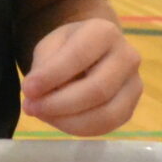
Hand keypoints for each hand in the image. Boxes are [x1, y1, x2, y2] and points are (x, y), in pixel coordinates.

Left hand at [22, 18, 142, 134]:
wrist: (95, 52)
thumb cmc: (69, 46)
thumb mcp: (51, 45)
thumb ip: (44, 66)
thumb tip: (35, 95)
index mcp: (105, 32)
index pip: (78, 56)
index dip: (51, 76)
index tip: (27, 89)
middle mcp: (127, 57)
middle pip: (97, 90)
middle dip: (59, 104)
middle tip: (31, 107)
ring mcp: (134, 85)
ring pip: (106, 115)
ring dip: (68, 121)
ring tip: (42, 114)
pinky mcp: (130, 108)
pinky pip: (106, 127)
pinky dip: (78, 128)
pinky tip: (58, 119)